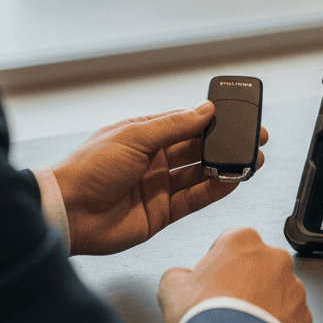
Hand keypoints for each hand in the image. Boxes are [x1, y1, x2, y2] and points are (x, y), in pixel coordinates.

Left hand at [52, 102, 267, 255]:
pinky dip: (215, 191)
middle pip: (197, 149)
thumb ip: (174, 125)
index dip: (211, 120)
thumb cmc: (89, 168)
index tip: (234, 116)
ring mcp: (158, 186)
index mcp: (143, 135)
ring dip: (225, 168)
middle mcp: (153, 160)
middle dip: (225, 144)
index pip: (185, 123)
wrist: (69, 212)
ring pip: (200, 174)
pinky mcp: (161, 213)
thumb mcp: (134, 137)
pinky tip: (232, 181)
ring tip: (251, 161)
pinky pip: (195, 200)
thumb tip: (204, 110)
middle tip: (253, 139)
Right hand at [158, 227, 312, 322]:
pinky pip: (290, 317)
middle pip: (256, 265)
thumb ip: (177, 275)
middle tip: (226, 304)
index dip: (217, 263)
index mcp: (242, 240)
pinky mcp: (304, 315)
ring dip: (264, 303)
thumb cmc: (207, 317)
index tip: (210, 281)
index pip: (229, 242)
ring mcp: (293, 286)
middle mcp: (273, 257)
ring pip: (277, 291)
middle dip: (245, 281)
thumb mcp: (172, 290)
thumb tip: (179, 278)